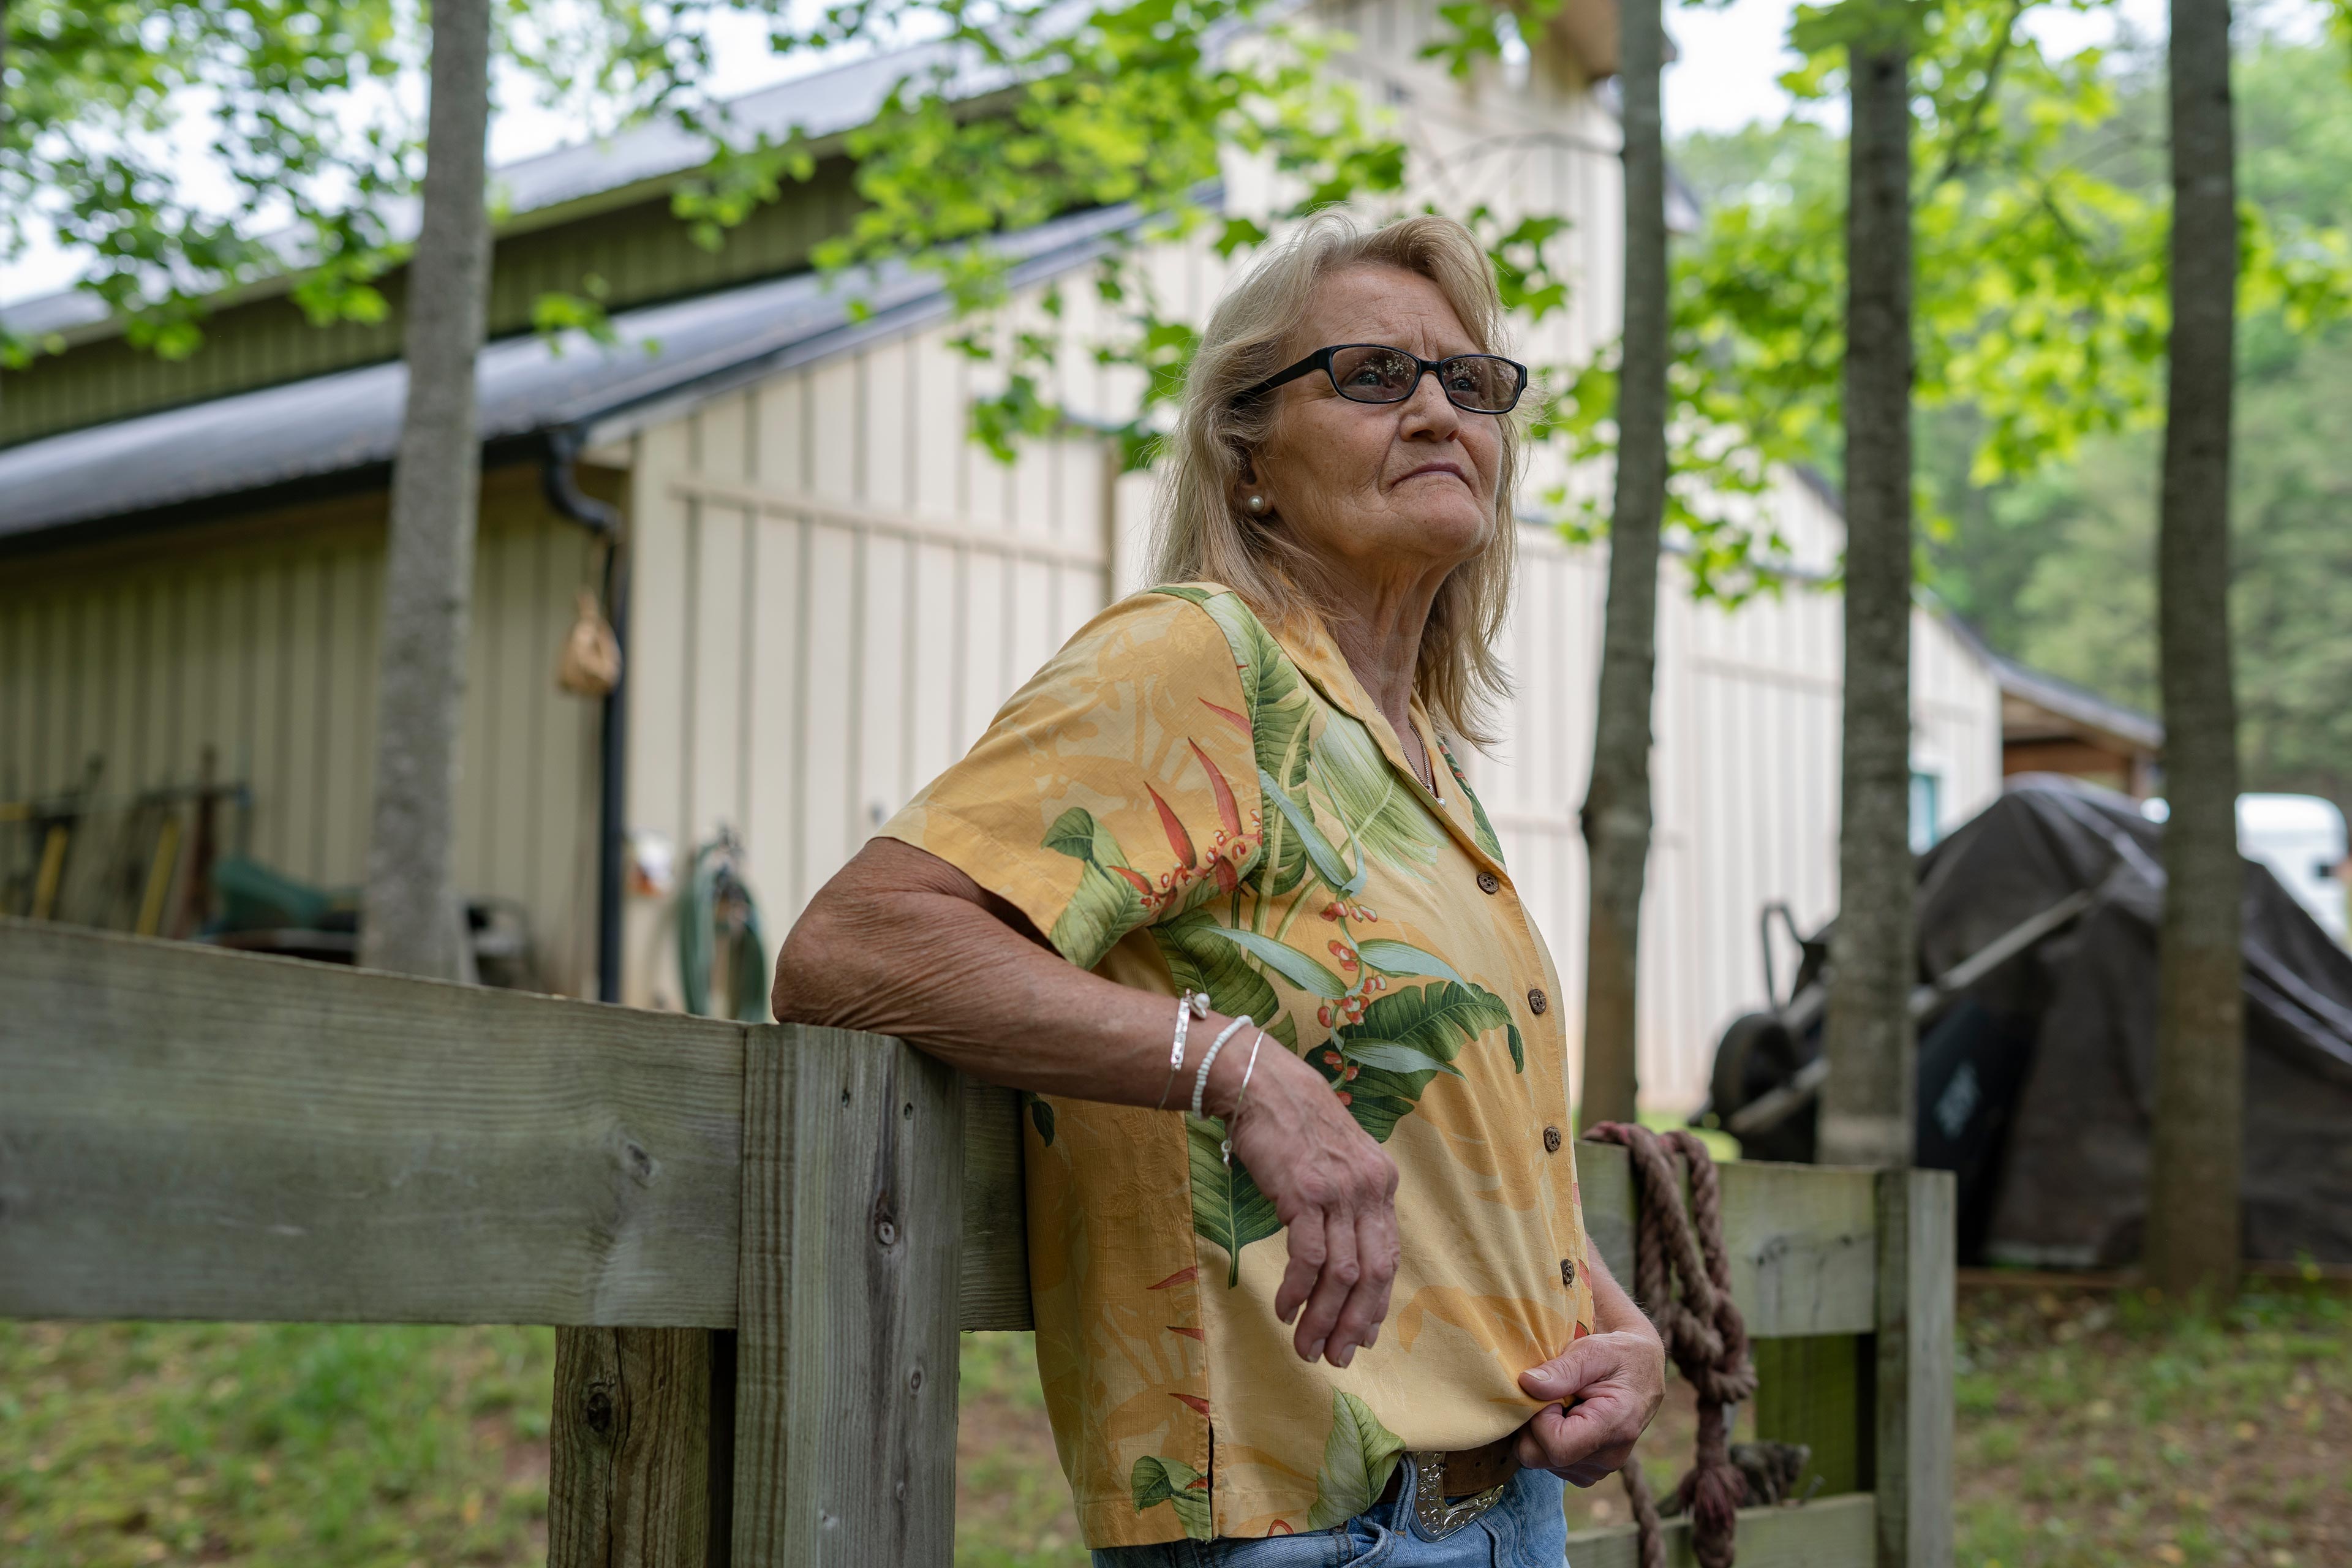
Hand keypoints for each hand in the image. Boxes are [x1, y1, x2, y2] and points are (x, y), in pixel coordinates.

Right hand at [1218, 1040, 1398, 1367]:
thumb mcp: (1336, 1162)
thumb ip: (1347, 1204)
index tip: (1360, 1337)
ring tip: (1303, 1344)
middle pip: (1370, 1275)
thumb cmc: (1293, 1124)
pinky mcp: (1305, 1193)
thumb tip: (1343, 1262)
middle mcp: (1369, 1189)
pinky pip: (1308, 1258)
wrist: (1263, 1084)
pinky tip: (1284, 1308)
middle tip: (1333, 1357)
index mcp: (1382, 1183)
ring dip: (1321, 1318)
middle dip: (1352, 1324)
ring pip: (1341, 1275)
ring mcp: (1339, 1191)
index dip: (1375, 1304)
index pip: (1388, 1258)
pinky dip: (1297, 1290)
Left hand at [1511, 1330, 1666, 1486]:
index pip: (1556, 1447)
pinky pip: (1550, 1464)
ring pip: (1541, 1462)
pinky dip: (1547, 1442)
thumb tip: (1527, 1383)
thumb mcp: (1593, 1351)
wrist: (1643, 1369)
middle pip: (1541, 1459)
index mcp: (1615, 1428)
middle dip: (1532, 1427)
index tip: (1549, 1395)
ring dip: (1539, 1433)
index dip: (1539, 1420)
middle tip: (1547, 1398)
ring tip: (1561, 1406)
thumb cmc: (1617, 1356)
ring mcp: (1600, 1468)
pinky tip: (1564, 1419)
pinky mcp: (1590, 1470)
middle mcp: (1609, 1457)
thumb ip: (1562, 1370)